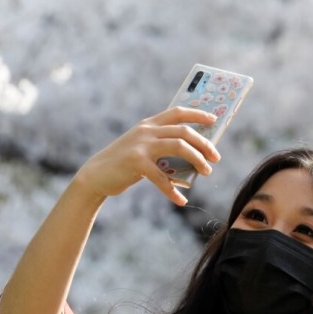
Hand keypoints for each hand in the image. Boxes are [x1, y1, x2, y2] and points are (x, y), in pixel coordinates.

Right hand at [74, 107, 219, 205]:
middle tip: (216, 157)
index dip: (197, 114)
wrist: (96, 176)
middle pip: (184, 131)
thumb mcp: (143, 149)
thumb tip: (192, 156)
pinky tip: (181, 201)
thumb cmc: (124, 164)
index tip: (214, 119)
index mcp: (149, 124)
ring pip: (179, 146)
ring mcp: (141, 145)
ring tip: (207, 171)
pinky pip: (162, 178)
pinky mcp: (136, 162)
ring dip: (197, 159)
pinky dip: (173, 191)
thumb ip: (162, 147)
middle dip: (204, 143)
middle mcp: (146, 131)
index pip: (177, 112)